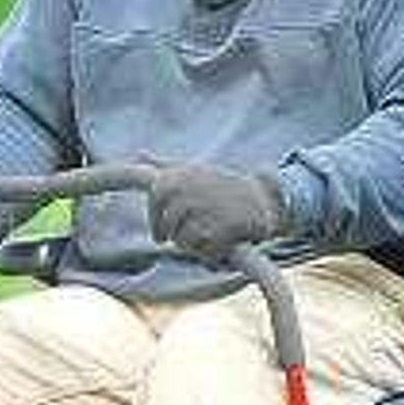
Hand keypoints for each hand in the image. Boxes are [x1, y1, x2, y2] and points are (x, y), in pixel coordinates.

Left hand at [146, 162, 286, 259]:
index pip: (155, 199)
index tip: (162, 230)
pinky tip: (222, 239)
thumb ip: (165, 166)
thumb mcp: (195, 171)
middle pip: (165, 227)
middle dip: (175, 234)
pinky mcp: (219, 228)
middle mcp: (187, 189)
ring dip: (194, 243)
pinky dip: (210, 251)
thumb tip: (139, 153)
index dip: (156, 220)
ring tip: (211, 231)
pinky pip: (201, 250)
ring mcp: (202, 208)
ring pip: (181, 241)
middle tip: (191, 232)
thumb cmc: (224, 187)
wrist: (264, 200)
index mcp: (178, 176)